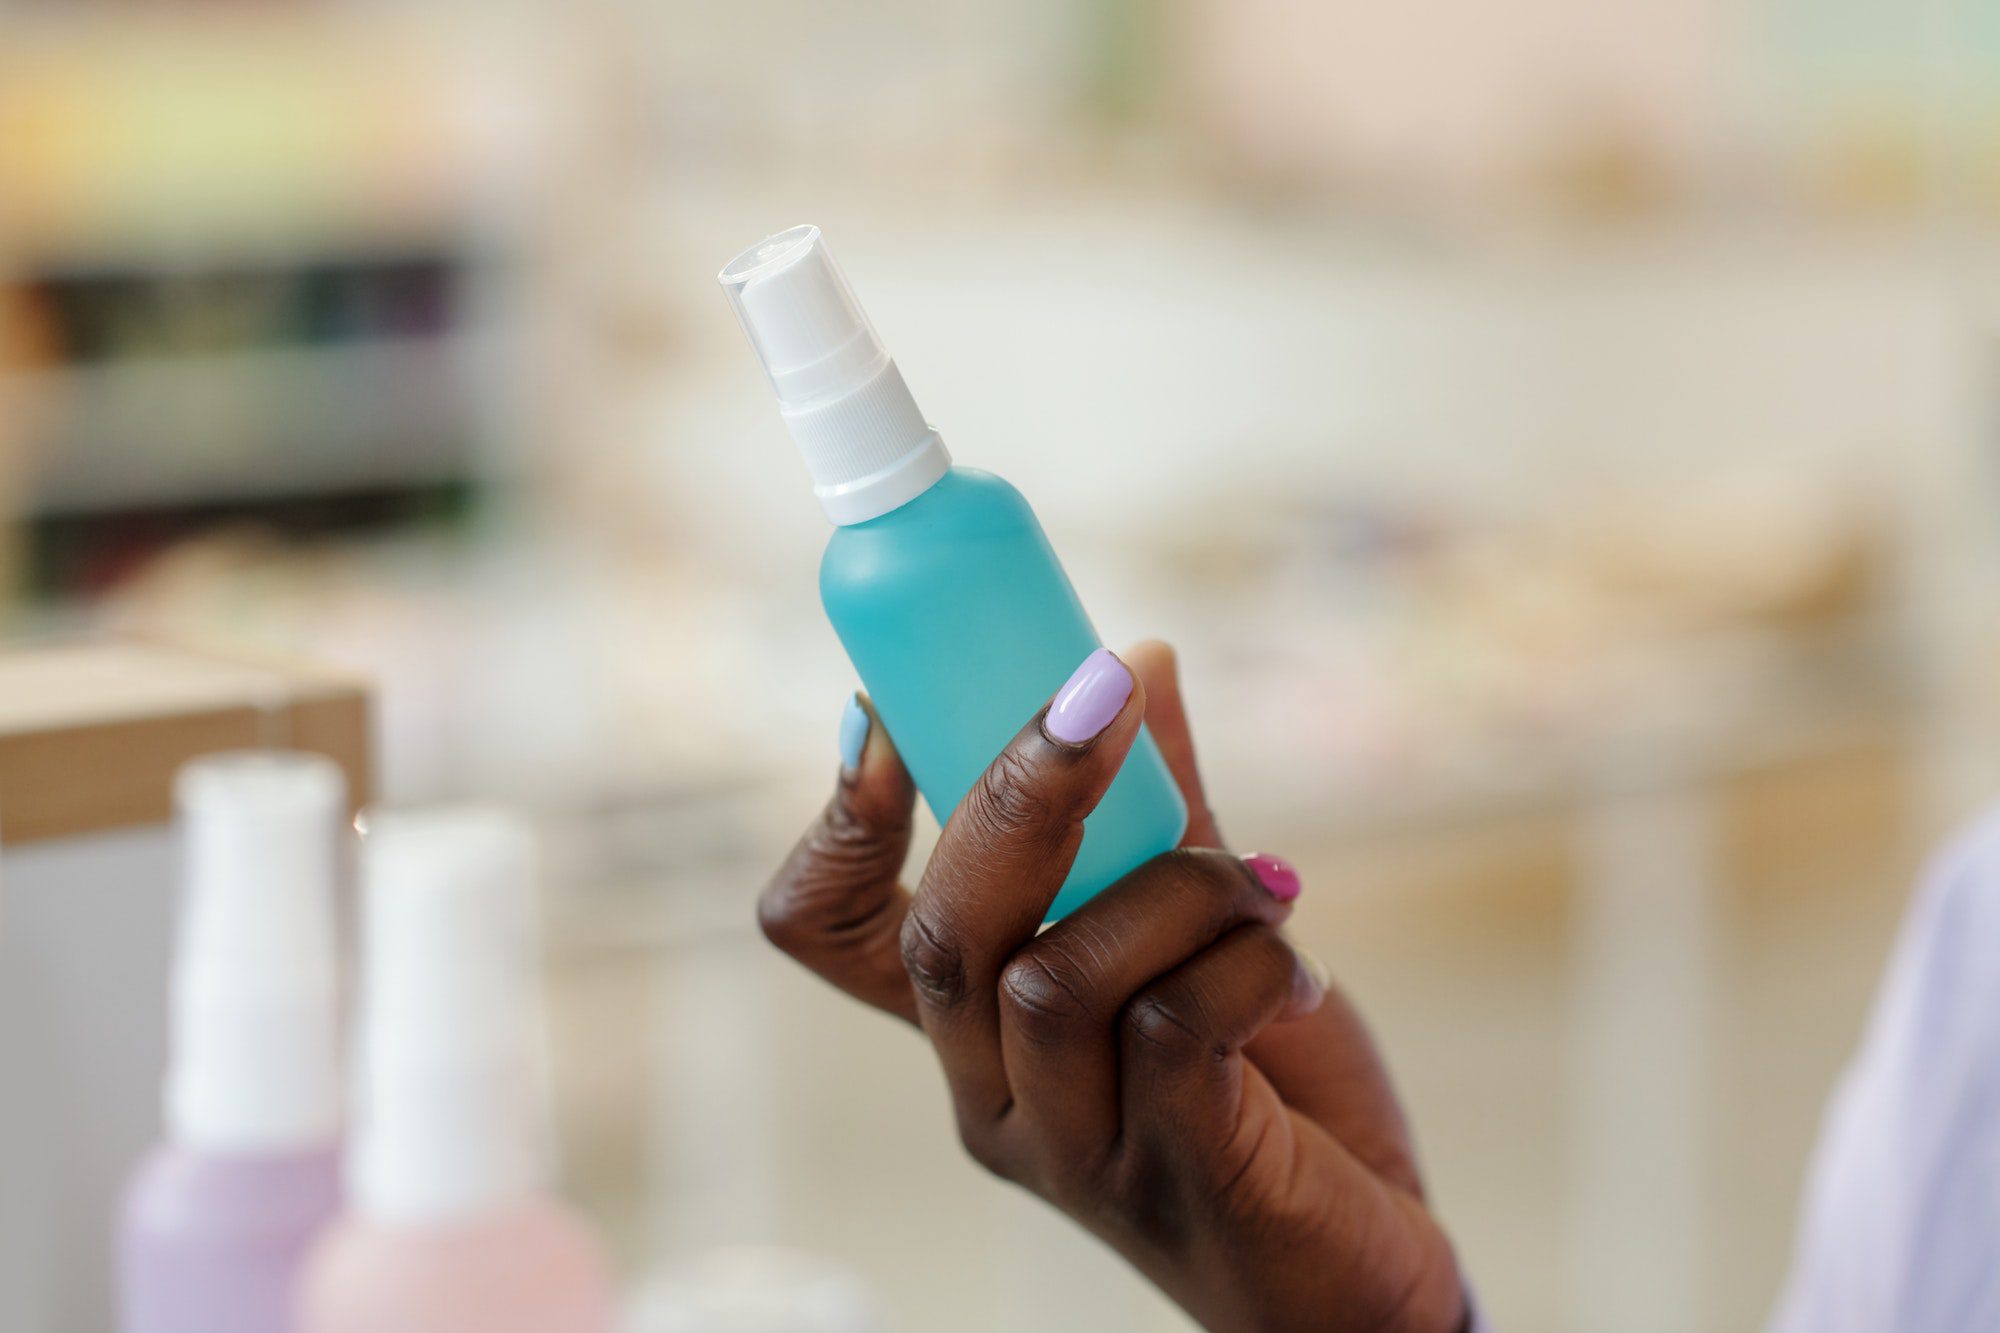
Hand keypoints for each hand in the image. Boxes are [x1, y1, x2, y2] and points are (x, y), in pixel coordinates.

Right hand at [760, 643, 1468, 1332]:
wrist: (1361, 1277)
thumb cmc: (1272, 1101)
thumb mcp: (1202, 933)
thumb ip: (1162, 817)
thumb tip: (1139, 657)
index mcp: (970, 1027)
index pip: (827, 931)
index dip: (835, 822)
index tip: (880, 711)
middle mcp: (989, 1093)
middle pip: (941, 934)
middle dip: (1019, 792)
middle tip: (1104, 691)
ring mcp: (1070, 1149)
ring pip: (1055, 976)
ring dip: (1174, 888)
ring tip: (1265, 886)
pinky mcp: (1171, 1176)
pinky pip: (1173, 1027)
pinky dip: (1246, 959)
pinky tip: (1298, 966)